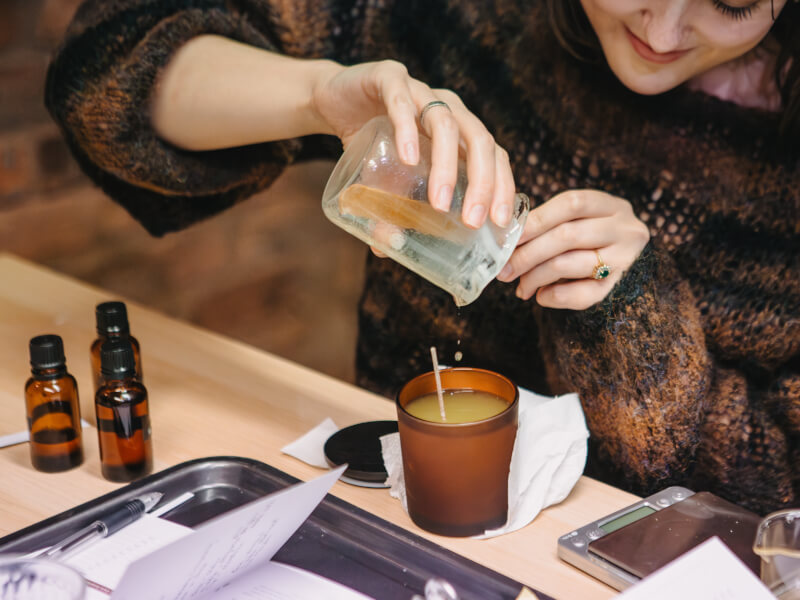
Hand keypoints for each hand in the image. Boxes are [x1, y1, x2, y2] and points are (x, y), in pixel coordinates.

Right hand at [311, 60, 515, 229]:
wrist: (332, 100)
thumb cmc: (370, 142)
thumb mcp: (382, 183)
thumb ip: (389, 211)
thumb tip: (390, 248)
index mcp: (459, 131)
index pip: (494, 157)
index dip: (502, 187)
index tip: (498, 223)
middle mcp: (447, 108)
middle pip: (480, 141)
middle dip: (482, 184)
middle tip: (472, 221)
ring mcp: (420, 90)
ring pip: (446, 123)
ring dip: (448, 165)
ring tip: (440, 203)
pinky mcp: (387, 78)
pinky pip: (402, 101)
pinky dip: (407, 130)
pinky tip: (408, 159)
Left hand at [496, 190, 649, 309]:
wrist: (634, 273)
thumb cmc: (594, 244)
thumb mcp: (582, 224)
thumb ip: (552, 226)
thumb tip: (507, 241)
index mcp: (611, 205)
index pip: (571, 204)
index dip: (537, 219)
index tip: (510, 236)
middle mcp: (625, 229)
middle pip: (567, 236)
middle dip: (528, 254)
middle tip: (505, 270)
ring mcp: (626, 258)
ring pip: (570, 264)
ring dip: (536, 277)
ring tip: (520, 287)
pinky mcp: (621, 287)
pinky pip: (582, 294)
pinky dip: (555, 296)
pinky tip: (541, 296)